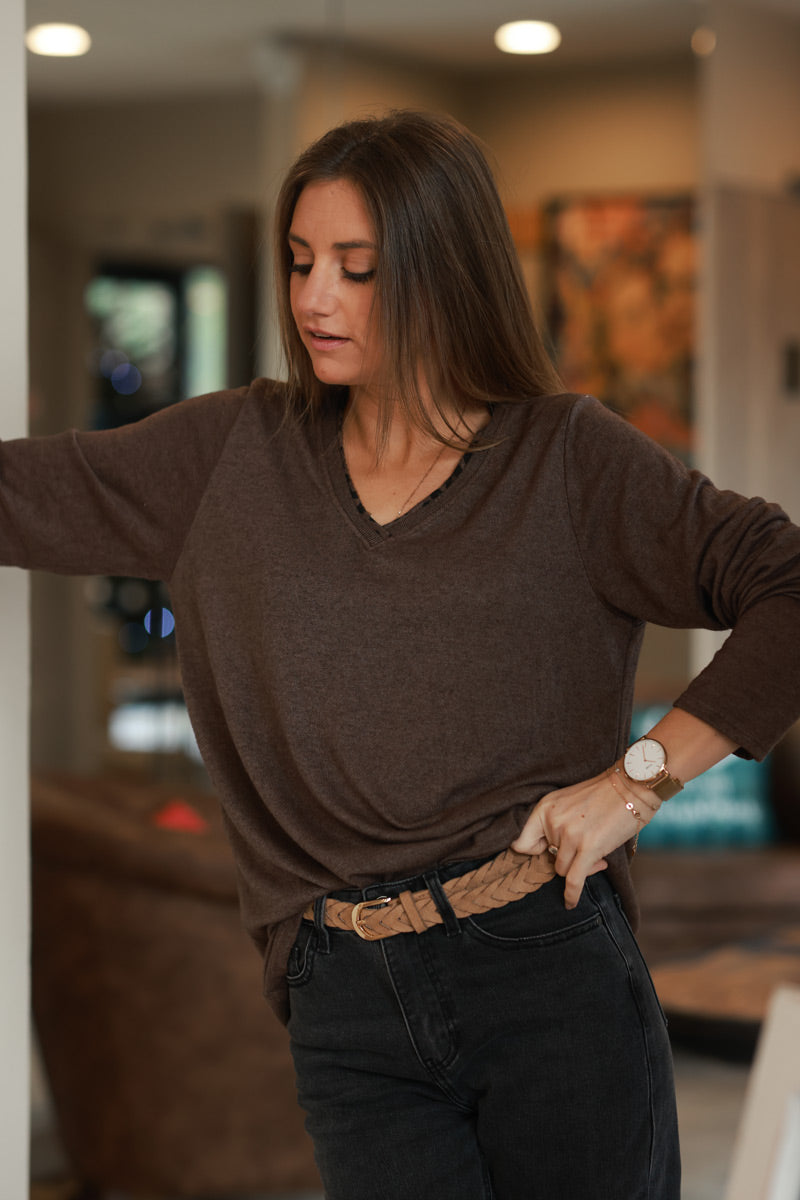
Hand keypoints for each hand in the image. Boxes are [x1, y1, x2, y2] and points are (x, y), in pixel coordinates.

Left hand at [510, 768, 649, 908]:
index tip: (545, 853)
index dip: (534, 852)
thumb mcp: (568, 800)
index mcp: (545, 808)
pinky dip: (571, 895)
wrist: (632, 786)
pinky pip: (574, 880)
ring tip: (597, 855)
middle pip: (548, 859)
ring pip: (562, 870)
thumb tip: (550, 850)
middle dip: (566, 859)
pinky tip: (570, 903)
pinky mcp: (588, 848)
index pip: (522, 844)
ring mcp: (569, 835)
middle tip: (586, 849)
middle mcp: (553, 821)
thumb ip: (555, 821)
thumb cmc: (604, 794)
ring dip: (579, 867)